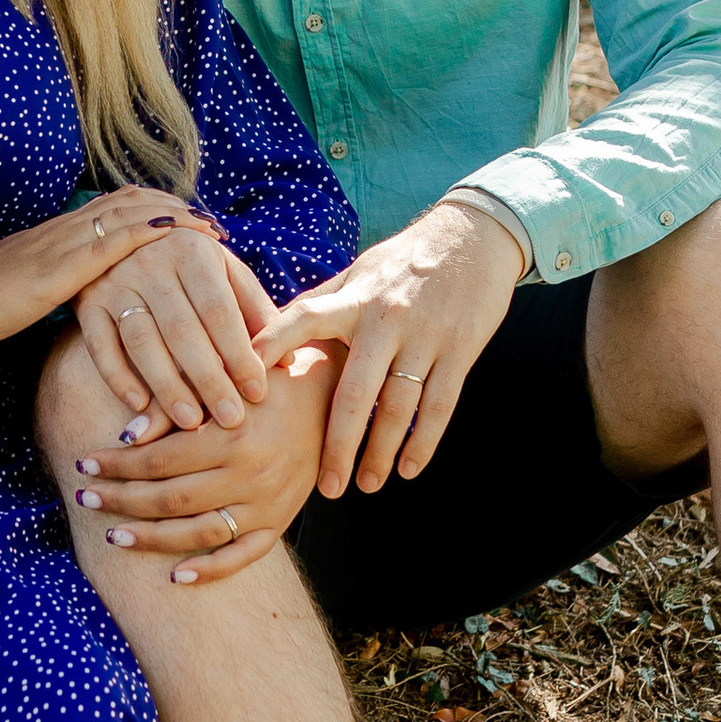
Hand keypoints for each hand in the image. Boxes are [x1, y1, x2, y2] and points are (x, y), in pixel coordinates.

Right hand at [0, 189, 213, 349]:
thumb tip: (86, 291)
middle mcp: (67, 229)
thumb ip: (59, 281)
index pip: (117, 206)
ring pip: (128, 215)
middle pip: (132, 202)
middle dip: (176, 208)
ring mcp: (64, 244)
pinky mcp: (60, 268)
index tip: (190, 218)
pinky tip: (171, 233)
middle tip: (212, 220)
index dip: (157, 207)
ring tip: (208, 228)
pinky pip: (109, 242)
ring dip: (173, 218)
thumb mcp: (30, 285)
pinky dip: (145, 232)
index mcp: (60, 234)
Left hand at [68, 346, 334, 581]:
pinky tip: (174, 576)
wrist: (330, 395)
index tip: (85, 463)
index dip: (117, 464)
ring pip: (199, 533)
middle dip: (120, 501)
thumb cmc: (265, 378)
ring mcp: (268, 504)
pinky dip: (208, 570)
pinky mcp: (281, 523)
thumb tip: (127, 435)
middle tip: (84, 499)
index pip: (160, 460)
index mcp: (234, 435)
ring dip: (151, 538)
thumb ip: (177, 402)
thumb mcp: (225, 377)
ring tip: (113, 536)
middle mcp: (252, 474)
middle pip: (171, 499)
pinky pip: (242, 557)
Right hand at [74, 228, 277, 435]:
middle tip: (230, 419)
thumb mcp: (226, 272)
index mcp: (192, 251)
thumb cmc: (191, 263)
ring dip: (166, 385)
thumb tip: (287, 361)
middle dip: (208, 379)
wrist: (128, 231)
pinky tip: (140, 406)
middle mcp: (150, 262)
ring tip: (191, 421)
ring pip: (142, 341)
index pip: (219, 311)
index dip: (239, 354)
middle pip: (182, 330)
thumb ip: (255, 311)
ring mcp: (114, 282)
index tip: (258, 392)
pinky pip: (100, 345)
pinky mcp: (88, 302)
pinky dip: (119, 377)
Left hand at [252, 196, 521, 497]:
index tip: (247, 391)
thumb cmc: (403, 260)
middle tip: (327, 486)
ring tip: (365, 484)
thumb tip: (266, 336)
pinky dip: (423, 442)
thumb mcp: (358, 272)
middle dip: (338, 445)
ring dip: (381, 453)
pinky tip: (409, 469)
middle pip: (355, 394)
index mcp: (353, 299)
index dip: (273, 348)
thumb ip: (320, 306)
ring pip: (399, 408)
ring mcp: (425, 337)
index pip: (303, 321)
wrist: (473, 236)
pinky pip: (440, 406)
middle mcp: (386, 319)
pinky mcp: (460, 350)